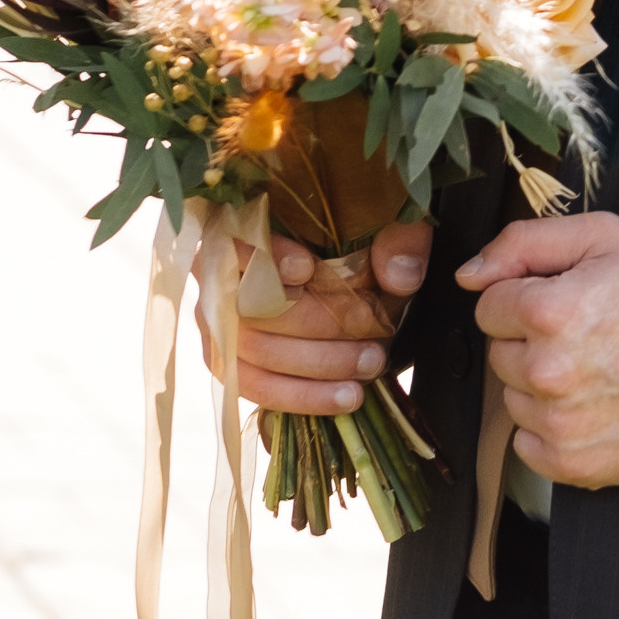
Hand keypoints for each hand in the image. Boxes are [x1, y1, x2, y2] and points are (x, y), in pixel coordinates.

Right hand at [196, 219, 432, 414]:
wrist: (355, 280)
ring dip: (316, 365)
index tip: (307, 269)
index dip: (265, 256)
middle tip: (371, 331)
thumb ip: (399, 239)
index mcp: (245, 222)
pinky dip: (303, 396)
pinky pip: (255, 387)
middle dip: (316, 323)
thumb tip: (400, 276)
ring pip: (253, 352)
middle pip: (250, 304)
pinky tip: (347, 396)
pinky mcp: (231, 362)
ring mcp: (218, 321)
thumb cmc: (361, 242)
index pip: (235, 237)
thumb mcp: (390, 226)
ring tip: (370, 363)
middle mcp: (219, 271)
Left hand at [458, 210, 618, 486]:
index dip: (524, 296)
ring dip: (541, 385)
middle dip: (531, 341)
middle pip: (500, 353)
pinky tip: (591, 406)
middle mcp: (548, 372)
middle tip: (585, 334)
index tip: (564, 300)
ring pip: (513, 399)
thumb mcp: (605, 238)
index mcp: (549, 311)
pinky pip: (527, 445)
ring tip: (594, 370)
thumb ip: (525, 242)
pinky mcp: (573, 463)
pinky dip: (551, 429)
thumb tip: (469, 274)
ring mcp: (559, 423)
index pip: (489, 305)